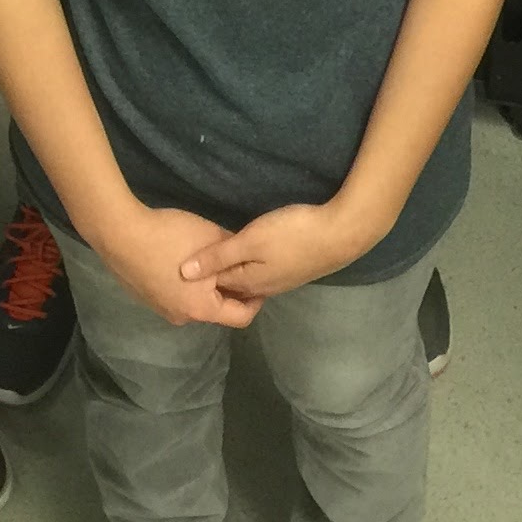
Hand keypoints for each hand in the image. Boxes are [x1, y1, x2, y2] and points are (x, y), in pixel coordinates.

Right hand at [93, 207, 259, 328]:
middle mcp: (182, 317)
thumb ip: (234, 252)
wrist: (120, 233)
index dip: (257, 300)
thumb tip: (245, 257)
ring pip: (194, 301)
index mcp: (202, 309)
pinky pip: (175, 295)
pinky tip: (179, 258)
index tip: (260, 279)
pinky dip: (184, 283)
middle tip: (233, 263)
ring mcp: (162, 310)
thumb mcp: (212, 238)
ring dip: (204, 285)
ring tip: (205, 258)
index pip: (242, 317)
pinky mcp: (147, 299)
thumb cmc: (171, 237)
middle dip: (228, 288)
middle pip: (217, 308)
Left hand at [182, 201, 378, 306]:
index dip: (197, 275)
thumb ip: (218, 256)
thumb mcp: (250, 241)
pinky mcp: (295, 269)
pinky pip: (264, 273)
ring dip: (233, 270)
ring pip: (248, 280)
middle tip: (195, 256)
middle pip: (232, 286)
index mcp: (249, 284)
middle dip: (214, 276)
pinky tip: (252, 252)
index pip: (214, 286)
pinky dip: (251, 266)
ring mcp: (282, 280)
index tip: (181, 259)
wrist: (340, 233)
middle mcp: (264, 288)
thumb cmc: (292, 234)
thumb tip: (183, 273)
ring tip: (219, 253)